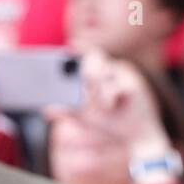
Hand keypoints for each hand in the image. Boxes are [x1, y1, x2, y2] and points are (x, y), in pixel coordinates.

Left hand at [44, 51, 171, 159]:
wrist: (137, 137)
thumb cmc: (110, 123)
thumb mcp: (85, 117)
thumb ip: (68, 110)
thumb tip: (46, 109)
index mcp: (99, 74)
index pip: (87, 55)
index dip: (80, 48)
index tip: (71, 46)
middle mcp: (112, 70)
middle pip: (93, 58)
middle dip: (86, 72)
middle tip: (83, 91)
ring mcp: (124, 75)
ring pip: (102, 72)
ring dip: (96, 91)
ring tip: (101, 106)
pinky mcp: (134, 85)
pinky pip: (113, 87)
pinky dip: (107, 98)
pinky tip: (110, 107)